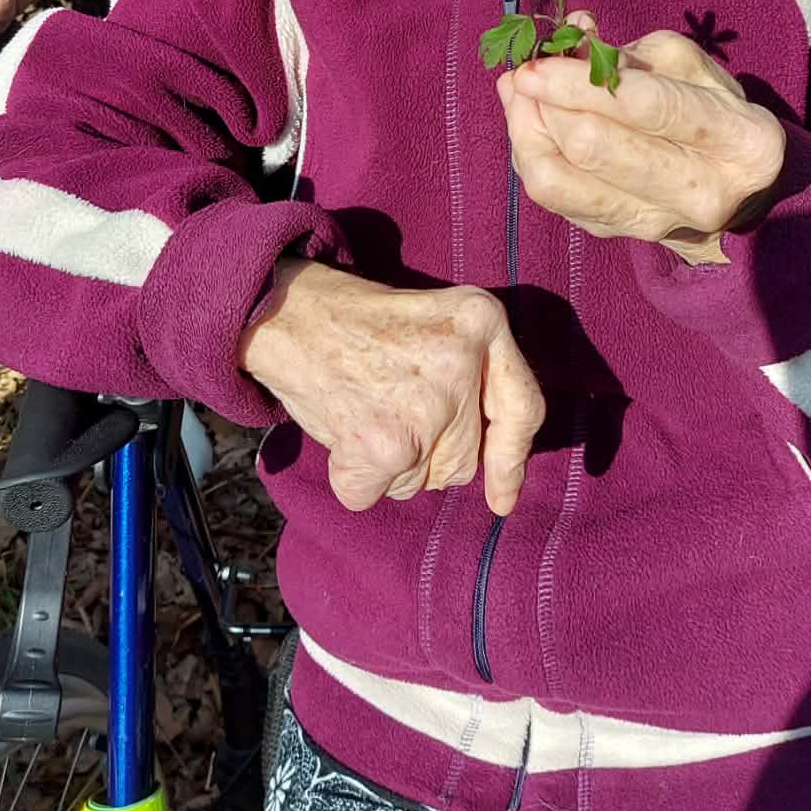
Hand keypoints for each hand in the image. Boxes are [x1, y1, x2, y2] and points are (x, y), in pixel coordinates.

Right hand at [240, 260, 544, 515]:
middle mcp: (462, 366)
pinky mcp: (384, 448)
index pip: (523, 408)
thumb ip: (477, 375)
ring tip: (364, 409)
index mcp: (482, 323)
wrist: (287, 311)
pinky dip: (352, 478)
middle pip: (463, 458)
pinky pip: (375, 495)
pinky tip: (341, 430)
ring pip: (421, 482)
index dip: (513, 460)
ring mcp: (424, 409)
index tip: (503, 499)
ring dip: (390, 465)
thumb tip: (501, 473)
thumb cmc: (359, 322)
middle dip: (428, 452)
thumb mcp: (439, 321)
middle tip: (388, 405)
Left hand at [498, 21, 784, 260]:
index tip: (537, 63)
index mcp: (740, 140)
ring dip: (527, 127)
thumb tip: (569, 40)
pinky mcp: (618, 234)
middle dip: (546, 101)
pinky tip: (527, 121)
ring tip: (521, 93)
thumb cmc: (712, 113)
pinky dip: (529, 152)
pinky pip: (551, 197)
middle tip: (528, 71)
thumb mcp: (690, 68)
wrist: (733, 193)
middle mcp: (701, 193)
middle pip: (592, 146)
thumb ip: (629, 52)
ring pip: (559, 179)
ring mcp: (656, 222)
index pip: (644, 106)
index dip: (579, 81)